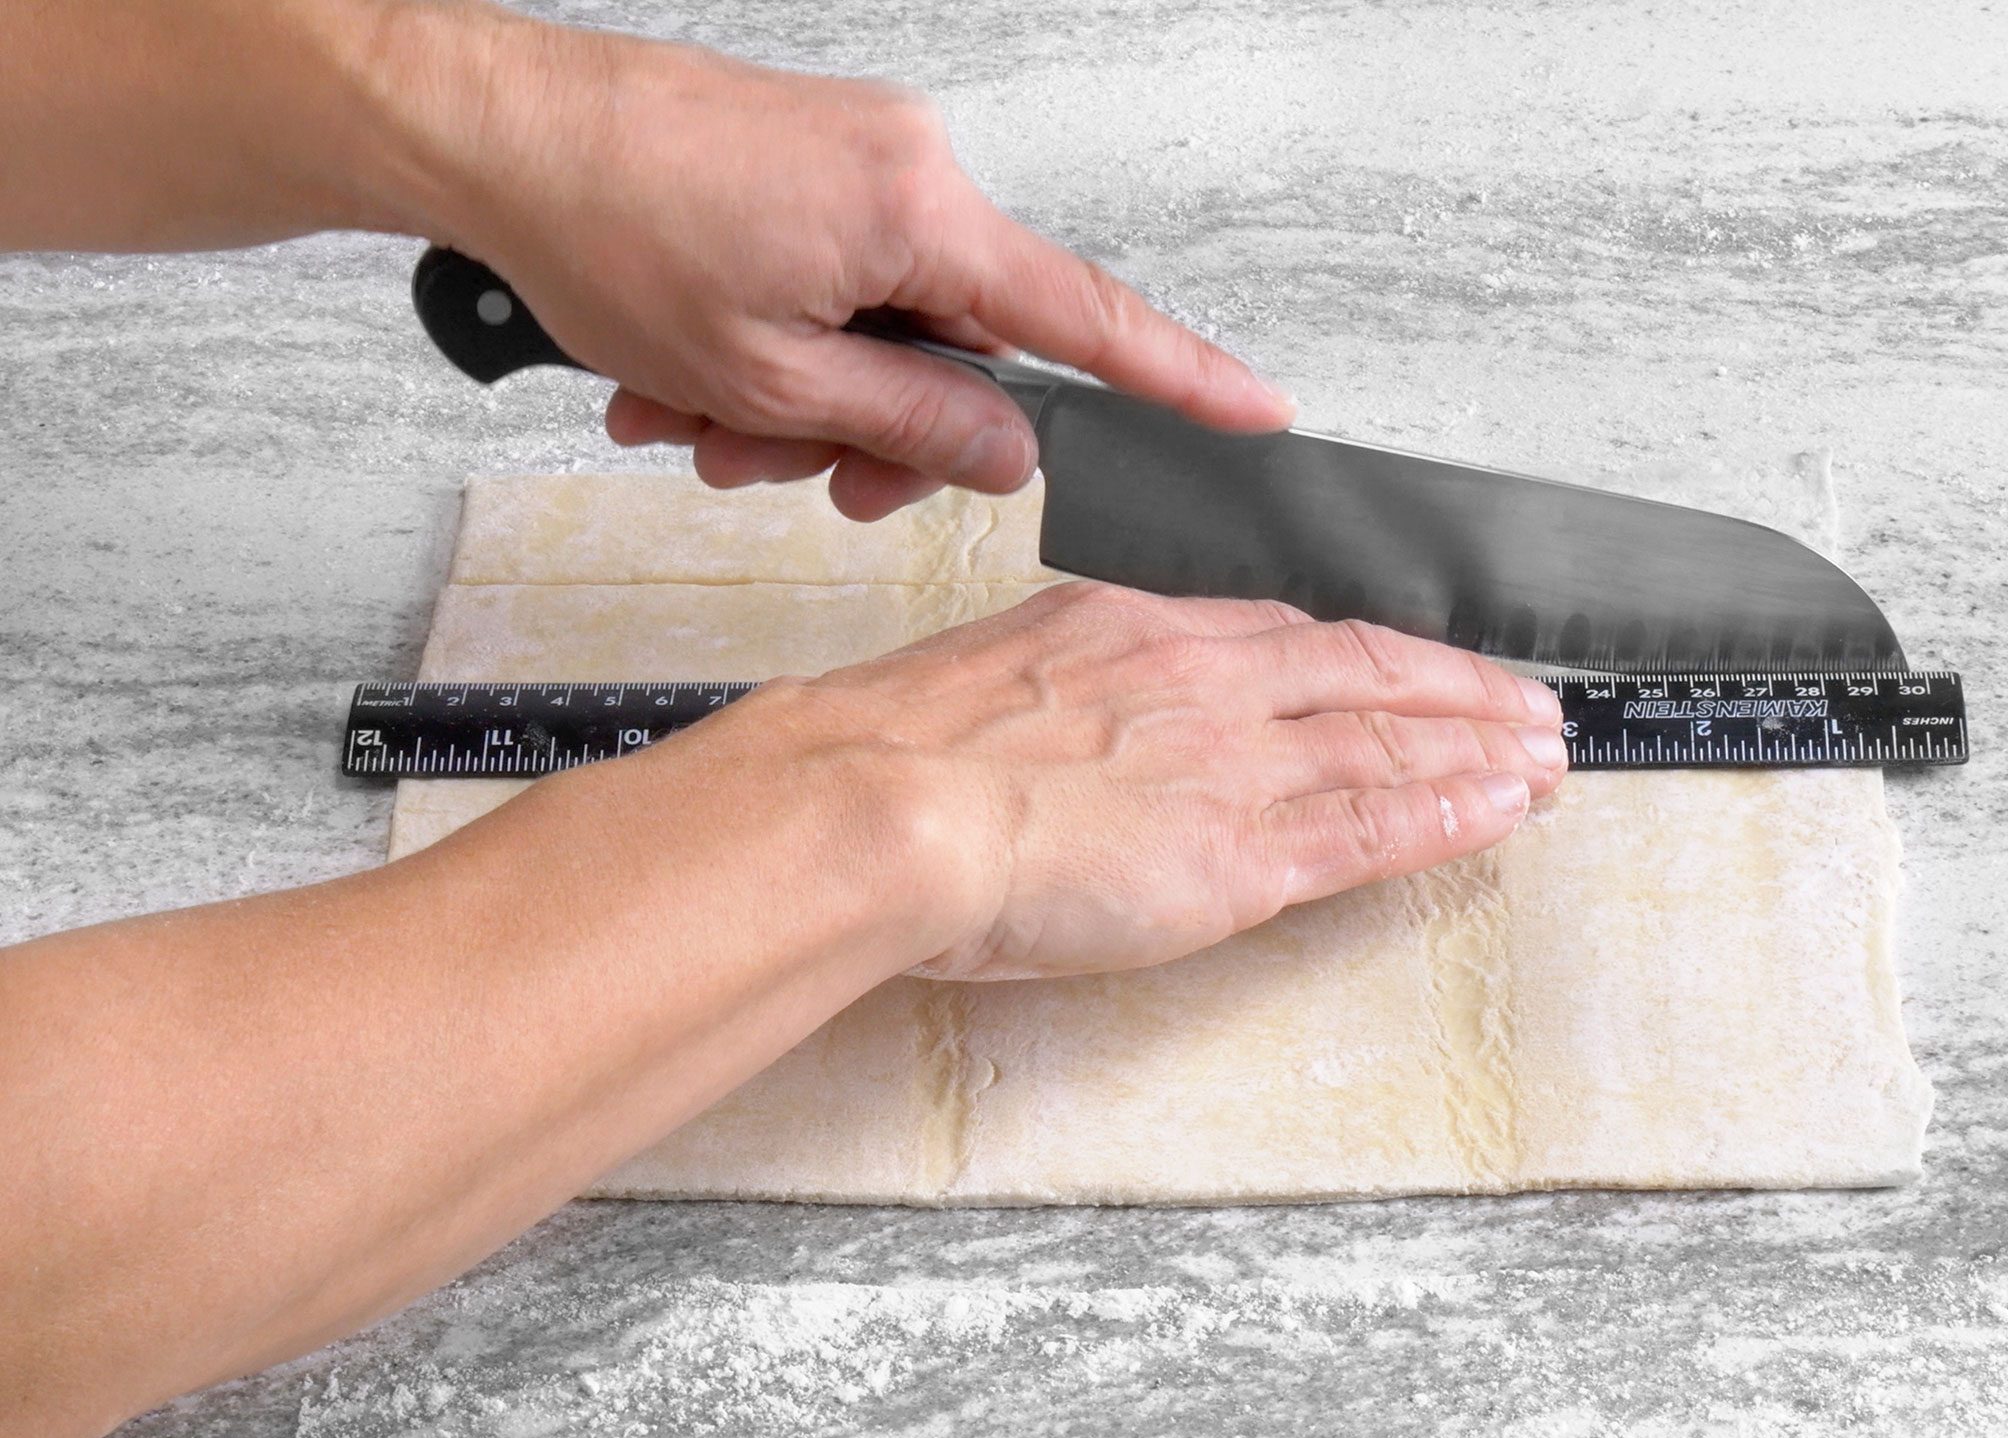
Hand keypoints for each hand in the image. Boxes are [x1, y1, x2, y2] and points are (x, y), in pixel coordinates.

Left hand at [422, 10, 1293, 518]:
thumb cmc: (605, 230)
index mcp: (920, 214)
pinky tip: (680, 375)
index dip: (1178, 378)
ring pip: (878, 325)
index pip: (1085, 316)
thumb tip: (1007, 448)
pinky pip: (826, 280)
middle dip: (875, 430)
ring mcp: (855, 157)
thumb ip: (910, 424)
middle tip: (793, 471)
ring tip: (695, 417)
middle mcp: (906, 168)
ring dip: (796, 399)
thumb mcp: (769, 379)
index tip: (1254, 411)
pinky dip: (768, 345)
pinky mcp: (805, 160)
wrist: (491, 134)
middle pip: (959, 345)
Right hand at [753, 584, 1569, 980]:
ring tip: (1546, 759)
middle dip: (1458, 690)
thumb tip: (1051, 732)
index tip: (1406, 670)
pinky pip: (1374, 827)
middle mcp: (1202, 680)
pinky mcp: (1244, 849)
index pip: (1282, 638)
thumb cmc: (888, 756)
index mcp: (1130, 630)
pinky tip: (1502, 811)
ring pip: (1390, 745)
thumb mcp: (971, 685)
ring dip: (1479, 751)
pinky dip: (1450, 815)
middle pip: (1365, 672)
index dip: (1362, 659)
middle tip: (1524, 706)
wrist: (878, 800)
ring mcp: (1233, 760)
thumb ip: (1042, 699)